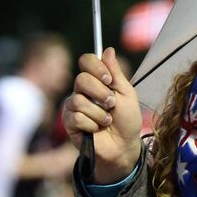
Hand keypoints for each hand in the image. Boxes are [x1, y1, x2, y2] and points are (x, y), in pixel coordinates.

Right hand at [64, 47, 141, 183]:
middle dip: (100, 93)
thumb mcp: (126, 94)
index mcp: (97, 80)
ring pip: (78, 100)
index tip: (108, 79)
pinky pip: (75, 117)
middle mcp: (82, 90)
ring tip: (106, 121)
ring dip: (98, 113)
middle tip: (111, 104)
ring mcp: (74, 106)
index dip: (95, 67)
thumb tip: (108, 50)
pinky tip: (95, 130)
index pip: (86, 61)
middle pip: (81, 79)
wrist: (124, 146)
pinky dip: (91, 124)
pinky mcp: (69, 122)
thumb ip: (116, 73)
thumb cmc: (127, 121)